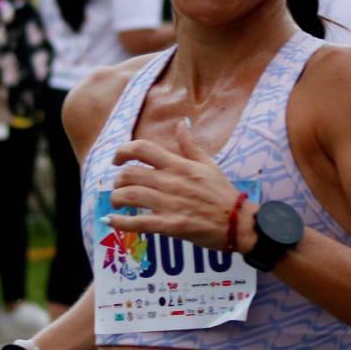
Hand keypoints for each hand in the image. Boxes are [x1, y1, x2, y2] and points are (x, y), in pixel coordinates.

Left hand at [109, 120, 253, 251]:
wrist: (238, 222)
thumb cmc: (222, 193)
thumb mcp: (208, 164)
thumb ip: (190, 146)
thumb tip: (181, 124)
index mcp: (179, 165)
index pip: (143, 149)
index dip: (123, 151)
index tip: (117, 159)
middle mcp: (171, 182)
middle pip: (130, 174)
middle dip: (118, 180)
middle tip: (119, 186)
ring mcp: (170, 204)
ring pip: (130, 196)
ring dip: (116, 199)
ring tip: (116, 203)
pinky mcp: (171, 225)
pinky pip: (139, 223)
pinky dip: (121, 222)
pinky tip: (112, 221)